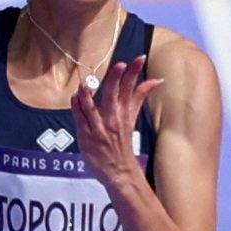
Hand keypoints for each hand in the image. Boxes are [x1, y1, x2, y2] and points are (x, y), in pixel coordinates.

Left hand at [68, 54, 159, 186]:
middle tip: (120, 65)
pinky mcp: (87, 136)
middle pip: (114, 95)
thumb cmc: (123, 143)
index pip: (132, 89)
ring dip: (89, 94)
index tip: (140, 58)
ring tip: (86, 83)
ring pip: (93, 108)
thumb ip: (139, 97)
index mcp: (125, 113)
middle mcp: (113, 119)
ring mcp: (99, 128)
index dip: (135, 73)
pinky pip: (81, 119)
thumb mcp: (133, 118)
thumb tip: (155, 80)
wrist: (119, 172)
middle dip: (116, 79)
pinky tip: (75, 96)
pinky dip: (77, 107)